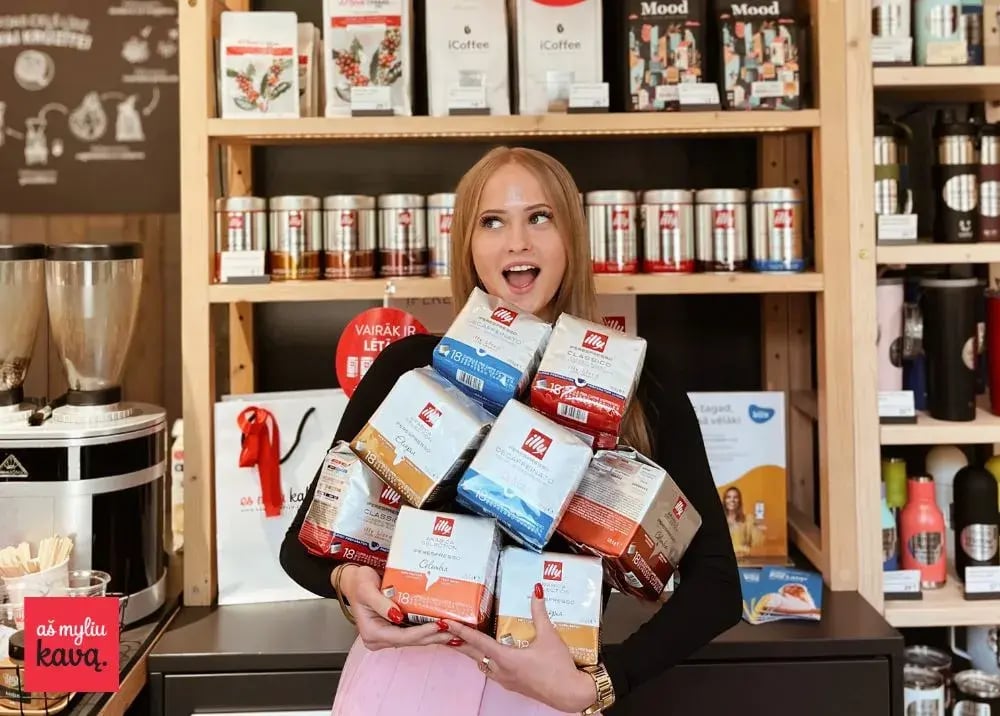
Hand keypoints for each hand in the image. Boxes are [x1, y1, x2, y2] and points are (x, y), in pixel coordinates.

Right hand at [337, 565, 455, 651]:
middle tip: (455, 630)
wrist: (355, 581)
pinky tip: (442, 627)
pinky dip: (428, 630)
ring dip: (434, 635)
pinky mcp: (393, 629)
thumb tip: (397, 616)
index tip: (439, 625)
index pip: (402, 637)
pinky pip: (413, 632)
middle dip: (433, 636)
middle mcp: (379, 639)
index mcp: (372, 633)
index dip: (422, 632)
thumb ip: (381, 603)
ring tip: (454, 631)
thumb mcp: (367, 589)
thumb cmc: (359, 583)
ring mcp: (387, 635)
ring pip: (414, 639)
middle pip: (411, 641)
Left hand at [444, 583, 596, 712]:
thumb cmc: (559, 667)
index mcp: (507, 658)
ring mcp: (506, 680)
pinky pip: (493, 672)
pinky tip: (493, 655)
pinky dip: (486, 661)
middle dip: (459, 642)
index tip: (446, 623)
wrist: (570, 694)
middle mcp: (502, 670)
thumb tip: (536, 591)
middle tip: (445, 632)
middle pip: (474, 654)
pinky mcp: (513, 685)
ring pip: (483, 664)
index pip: (478, 641)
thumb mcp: (549, 636)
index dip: (460, 631)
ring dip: (473, 653)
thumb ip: (539, 612)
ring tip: (466, 641)